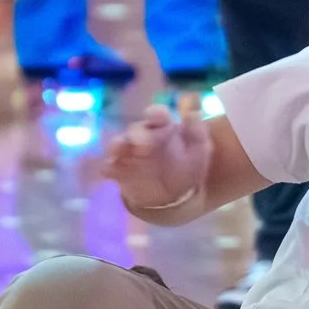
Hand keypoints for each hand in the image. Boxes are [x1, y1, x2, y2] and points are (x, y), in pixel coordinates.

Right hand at [97, 94, 210, 214]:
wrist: (175, 196)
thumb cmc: (188, 167)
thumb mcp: (199, 150)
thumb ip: (197, 131)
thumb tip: (192, 112)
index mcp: (163, 127)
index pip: (158, 115)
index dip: (155, 113)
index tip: (155, 115)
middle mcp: (143, 137)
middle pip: (136, 130)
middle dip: (138, 134)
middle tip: (143, 143)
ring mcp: (129, 154)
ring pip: (119, 145)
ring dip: (117, 146)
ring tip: (118, 150)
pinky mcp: (119, 172)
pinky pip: (110, 168)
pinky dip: (109, 168)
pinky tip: (109, 171)